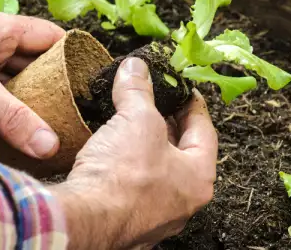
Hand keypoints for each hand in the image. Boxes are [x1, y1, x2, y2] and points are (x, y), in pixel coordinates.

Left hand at [0, 11, 64, 158]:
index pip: (50, 36)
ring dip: (33, 97)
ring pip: (17, 79)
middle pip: (36, 60)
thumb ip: (12, 116)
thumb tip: (50, 143)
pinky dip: (12, 108)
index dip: (73, 52)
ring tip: (57, 118)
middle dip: (56, 80)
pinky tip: (23, 126)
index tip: (92, 77)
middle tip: (77, 106)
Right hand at [49, 58, 217, 248]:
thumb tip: (135, 68)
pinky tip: (111, 154)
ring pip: (156, 173)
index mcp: (198, 178)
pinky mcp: (127, 222)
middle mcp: (182, 202)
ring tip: (130, 124)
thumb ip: (139, 90)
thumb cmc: (124, 176)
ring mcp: (155, 217)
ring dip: (144, 148)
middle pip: (181, 153)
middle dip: (166, 125)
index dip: (192, 104)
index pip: (205, 131)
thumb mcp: (136, 118)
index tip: (183, 90)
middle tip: (155, 103)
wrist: (85, 220)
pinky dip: (126, 168)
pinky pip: (132, 188)